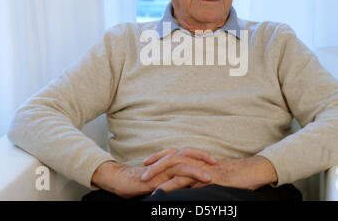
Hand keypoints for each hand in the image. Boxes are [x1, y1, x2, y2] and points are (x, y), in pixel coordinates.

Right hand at [91, 147, 216, 197]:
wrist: (120, 180)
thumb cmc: (141, 180)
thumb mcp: (161, 178)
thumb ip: (173, 177)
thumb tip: (188, 181)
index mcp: (169, 159)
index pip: (188, 153)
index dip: (201, 154)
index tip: (214, 160)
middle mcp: (166, 160)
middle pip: (188, 152)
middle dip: (203, 156)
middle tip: (217, 162)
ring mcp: (161, 168)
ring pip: (182, 163)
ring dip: (197, 169)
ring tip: (210, 176)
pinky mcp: (156, 177)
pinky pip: (171, 176)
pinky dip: (182, 179)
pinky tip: (188, 184)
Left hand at [142, 148, 277, 192]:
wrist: (252, 172)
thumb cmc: (234, 174)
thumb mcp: (214, 173)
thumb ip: (200, 175)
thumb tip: (189, 182)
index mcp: (198, 158)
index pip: (175, 153)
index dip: (160, 156)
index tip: (147, 162)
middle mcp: (198, 160)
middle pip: (172, 157)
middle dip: (155, 164)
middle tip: (142, 173)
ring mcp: (203, 168)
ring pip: (177, 168)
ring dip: (160, 176)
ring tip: (147, 184)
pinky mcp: (209, 178)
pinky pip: (189, 181)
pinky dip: (176, 187)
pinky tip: (167, 193)